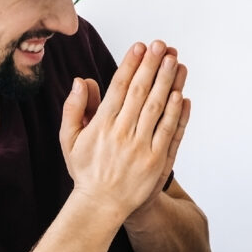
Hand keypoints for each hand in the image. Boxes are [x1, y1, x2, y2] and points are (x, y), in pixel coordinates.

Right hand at [59, 40, 189, 223]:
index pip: (118, 88)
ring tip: (175, 61)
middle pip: (140, 93)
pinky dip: (176, 113)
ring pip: (157, 109)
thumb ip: (74, 109)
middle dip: (152, 66)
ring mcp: (141, 148)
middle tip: (161, 45)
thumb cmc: (86, 170)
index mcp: (100, 126)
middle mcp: (121, 134)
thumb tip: (81, 81)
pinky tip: (181, 94)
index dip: (130, 65)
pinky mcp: (157, 162)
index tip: (140, 47)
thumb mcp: (69, 139)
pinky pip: (168, 132)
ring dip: (167, 83)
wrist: (101, 205)